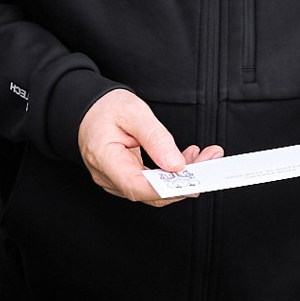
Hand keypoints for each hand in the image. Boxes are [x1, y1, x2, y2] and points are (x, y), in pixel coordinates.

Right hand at [77, 89, 221, 206]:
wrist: (88, 108)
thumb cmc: (105, 108)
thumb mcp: (133, 112)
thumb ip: (155, 138)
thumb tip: (175, 164)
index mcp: (105, 160)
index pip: (137, 186)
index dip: (167, 189)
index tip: (194, 182)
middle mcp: (109, 177)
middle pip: (150, 192)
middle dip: (185, 180)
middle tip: (211, 161)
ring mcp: (116, 180)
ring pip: (154, 190)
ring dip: (182, 176)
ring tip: (205, 156)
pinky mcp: (126, 178)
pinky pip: (151, 182)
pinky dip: (172, 173)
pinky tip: (188, 159)